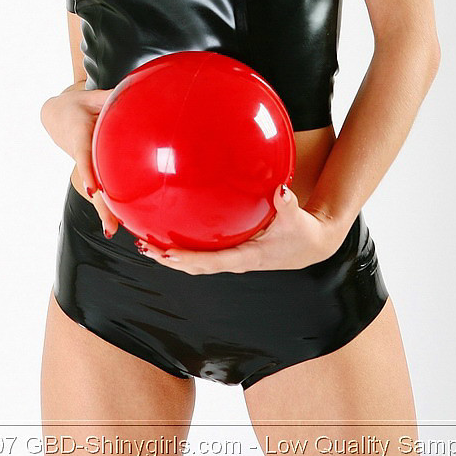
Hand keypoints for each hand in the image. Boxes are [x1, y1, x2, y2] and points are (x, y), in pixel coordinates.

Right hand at [40, 82, 120, 235]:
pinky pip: (99, 184)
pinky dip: (107, 202)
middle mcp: (80, 154)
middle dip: (100, 205)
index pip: (83, 156)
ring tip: (113, 230)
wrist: (56, 113)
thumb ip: (113, 97)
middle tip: (110, 227)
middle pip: (90, 183)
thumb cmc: (78, 104)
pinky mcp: (90, 168)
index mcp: (79, 135)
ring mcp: (83, 164)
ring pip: (94, 189)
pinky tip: (118, 218)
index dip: (88, 173)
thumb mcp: (93, 95)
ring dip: (103, 209)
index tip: (94, 190)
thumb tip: (139, 94)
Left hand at [134, 184, 347, 273]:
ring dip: (171, 255)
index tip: (166, 254)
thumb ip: (288, 205)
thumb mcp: (298, 219)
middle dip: (168, 259)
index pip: (211, 262)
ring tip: (146, 243)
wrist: (312, 246)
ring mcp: (233, 259)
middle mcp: (236, 261)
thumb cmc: (303, 232)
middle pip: (195, 266)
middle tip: (143, 245)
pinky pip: (204, 252)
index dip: (188, 259)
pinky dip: (184, 247)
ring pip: (196, 262)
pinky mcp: (233, 252)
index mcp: (248, 257)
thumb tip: (281, 189)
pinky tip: (170, 234)